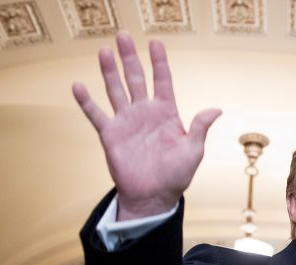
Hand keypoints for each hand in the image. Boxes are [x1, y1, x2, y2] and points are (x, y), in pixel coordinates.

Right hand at [72, 33, 221, 218]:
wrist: (153, 197)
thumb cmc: (176, 176)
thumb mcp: (193, 151)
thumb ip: (200, 128)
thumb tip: (216, 109)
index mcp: (166, 113)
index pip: (162, 80)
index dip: (159, 62)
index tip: (156, 43)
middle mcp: (144, 112)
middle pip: (136, 78)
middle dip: (130, 58)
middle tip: (123, 36)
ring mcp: (126, 122)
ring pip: (115, 90)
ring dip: (109, 71)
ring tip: (104, 51)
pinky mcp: (110, 135)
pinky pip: (96, 114)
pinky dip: (86, 101)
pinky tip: (78, 86)